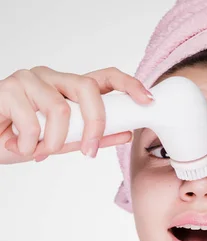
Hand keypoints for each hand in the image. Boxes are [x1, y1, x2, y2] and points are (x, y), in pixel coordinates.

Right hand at [0, 66, 152, 163]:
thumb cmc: (22, 139)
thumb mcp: (64, 142)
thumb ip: (93, 137)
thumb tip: (126, 133)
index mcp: (70, 89)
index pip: (105, 77)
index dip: (130, 84)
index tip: (147, 100)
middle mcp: (52, 78)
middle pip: (88, 88)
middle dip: (95, 123)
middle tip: (88, 152)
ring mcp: (29, 79)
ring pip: (60, 109)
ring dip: (53, 141)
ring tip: (39, 151)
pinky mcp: (7, 88)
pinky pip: (31, 120)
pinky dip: (29, 143)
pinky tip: (19, 144)